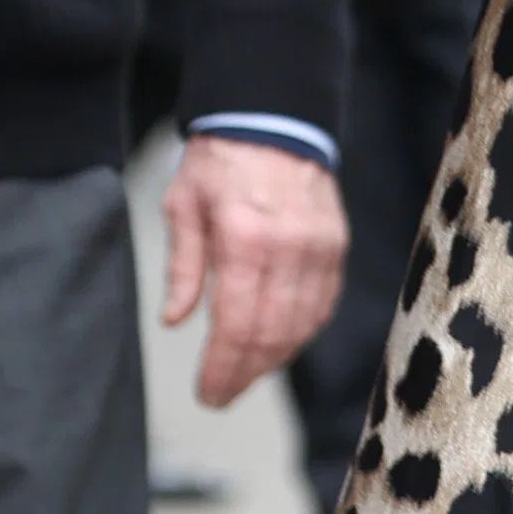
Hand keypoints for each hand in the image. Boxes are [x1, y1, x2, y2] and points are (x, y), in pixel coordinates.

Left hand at [162, 135, 347, 409]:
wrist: (275, 118)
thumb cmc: (221, 161)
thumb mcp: (183, 205)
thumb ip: (183, 267)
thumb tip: (176, 320)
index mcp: (244, 238)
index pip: (238, 324)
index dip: (223, 368)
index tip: (207, 392)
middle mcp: (289, 248)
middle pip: (273, 334)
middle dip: (245, 373)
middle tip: (220, 394)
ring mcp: (320, 248)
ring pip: (303, 324)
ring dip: (274, 358)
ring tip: (245, 373)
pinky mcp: (336, 245)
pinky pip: (324, 303)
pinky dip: (302, 331)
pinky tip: (280, 344)